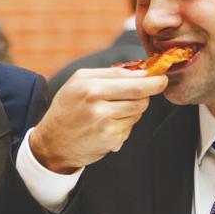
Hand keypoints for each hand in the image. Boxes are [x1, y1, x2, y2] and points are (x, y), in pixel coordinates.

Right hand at [29, 68, 167, 173]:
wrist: (53, 142)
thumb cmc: (68, 108)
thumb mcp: (80, 82)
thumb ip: (109, 74)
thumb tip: (141, 71)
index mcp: (89, 85)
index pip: (130, 79)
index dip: (151, 78)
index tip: (161, 75)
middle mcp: (96, 103)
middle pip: (140, 95)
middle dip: (153, 89)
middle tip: (159, 84)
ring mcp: (104, 122)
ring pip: (138, 111)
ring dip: (135, 109)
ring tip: (116, 110)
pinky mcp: (111, 139)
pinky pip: (130, 127)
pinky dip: (125, 125)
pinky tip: (109, 126)